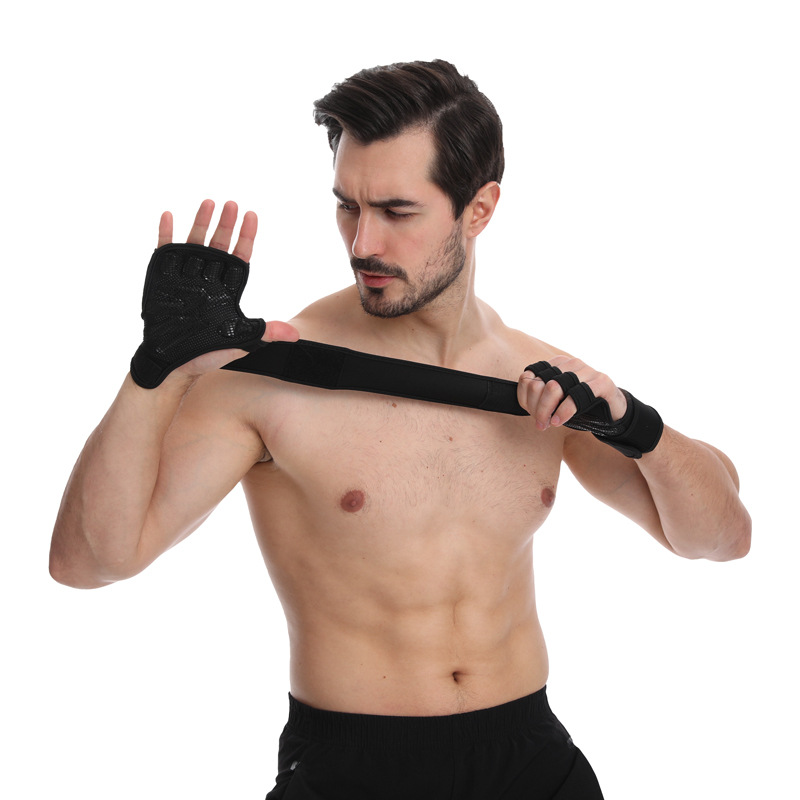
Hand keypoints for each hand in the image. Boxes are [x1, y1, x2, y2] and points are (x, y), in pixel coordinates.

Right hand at [131, 200, 298, 387]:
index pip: (239, 255)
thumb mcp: (240, 340)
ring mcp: (184, 276)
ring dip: (201, 221)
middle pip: (219, 243)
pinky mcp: (162, 278)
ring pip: (194, 241)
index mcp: (226, 288)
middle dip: (226, 223)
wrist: (174, 363)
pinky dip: (166, 233)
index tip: (252, 215)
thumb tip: (296, 335)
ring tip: (209, 202)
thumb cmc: (207, 353)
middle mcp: (206, 277)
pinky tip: (169, 215)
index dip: (246, 236)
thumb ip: (266, 333)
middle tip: (233, 204)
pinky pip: (164, 250)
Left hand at [517, 355, 627, 430]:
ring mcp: (587, 370)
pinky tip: (558, 421)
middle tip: (540, 423)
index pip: (529, 377)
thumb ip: (540, 398)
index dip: (526, 398)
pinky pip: (575, 396)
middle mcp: (571, 363)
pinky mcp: (601, 381)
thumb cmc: (581, 406)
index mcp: (557, 364)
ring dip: (547, 410)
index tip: (531, 414)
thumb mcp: (557, 401)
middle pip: (540, 383)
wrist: (613, 410)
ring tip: (548, 424)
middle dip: (536, 407)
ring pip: (554, 387)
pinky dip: (563, 411)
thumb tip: (525, 403)